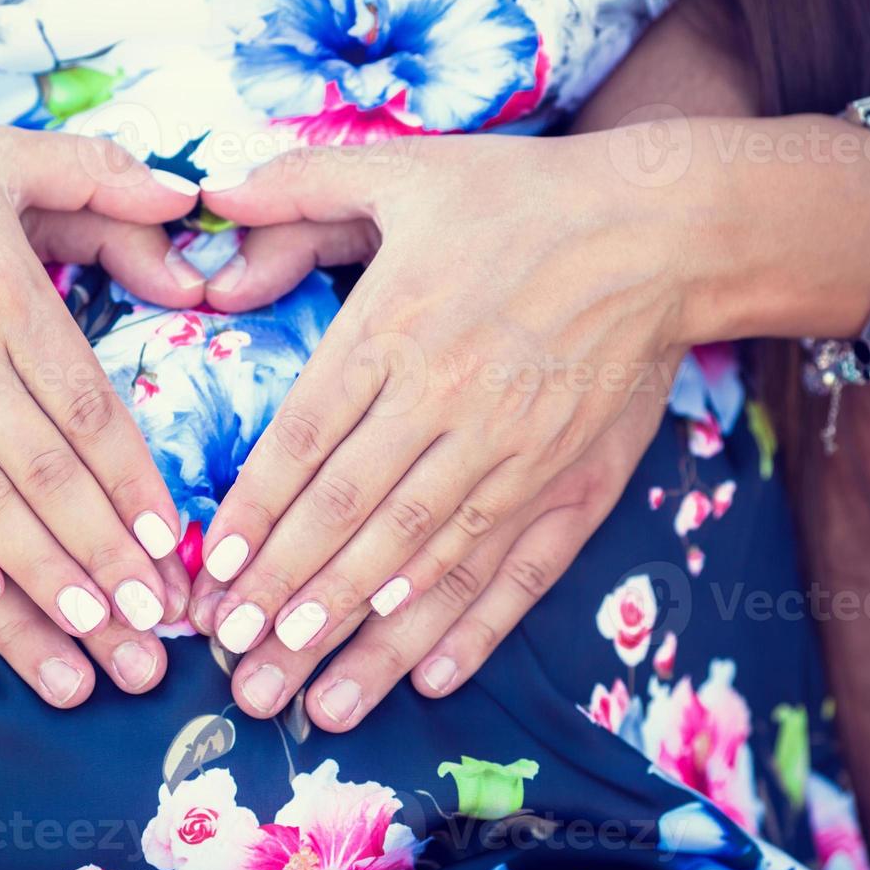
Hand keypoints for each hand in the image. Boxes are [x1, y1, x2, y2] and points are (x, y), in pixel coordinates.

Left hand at [191, 135, 691, 655]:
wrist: (661, 228)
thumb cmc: (519, 198)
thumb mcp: (402, 168)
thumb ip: (298, 183)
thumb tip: (209, 190)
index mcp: (394, 328)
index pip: (306, 439)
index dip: (257, 513)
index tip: (214, 573)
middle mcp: (445, 399)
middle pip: (352, 514)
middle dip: (288, 594)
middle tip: (236, 663)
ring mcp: (512, 449)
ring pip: (424, 556)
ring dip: (363, 632)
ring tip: (310, 700)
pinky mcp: (571, 479)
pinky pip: (518, 565)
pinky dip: (474, 624)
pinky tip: (430, 679)